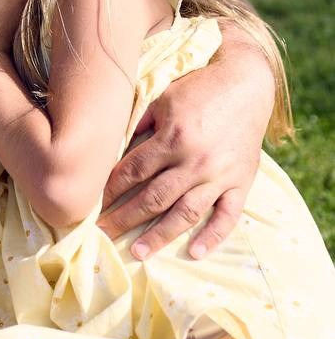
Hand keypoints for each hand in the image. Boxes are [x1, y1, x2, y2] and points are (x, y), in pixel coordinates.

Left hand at [99, 42, 267, 258]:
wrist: (246, 85)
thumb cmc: (199, 89)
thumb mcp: (164, 99)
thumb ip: (141, 125)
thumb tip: (116, 149)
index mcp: (173, 137)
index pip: (134, 170)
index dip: (111, 189)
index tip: (92, 204)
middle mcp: (195, 161)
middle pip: (154, 198)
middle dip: (125, 218)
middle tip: (103, 235)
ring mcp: (219, 175)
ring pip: (185, 213)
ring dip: (160, 236)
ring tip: (138, 254)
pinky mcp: (241, 183)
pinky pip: (227, 216)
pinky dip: (212, 237)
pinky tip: (194, 253)